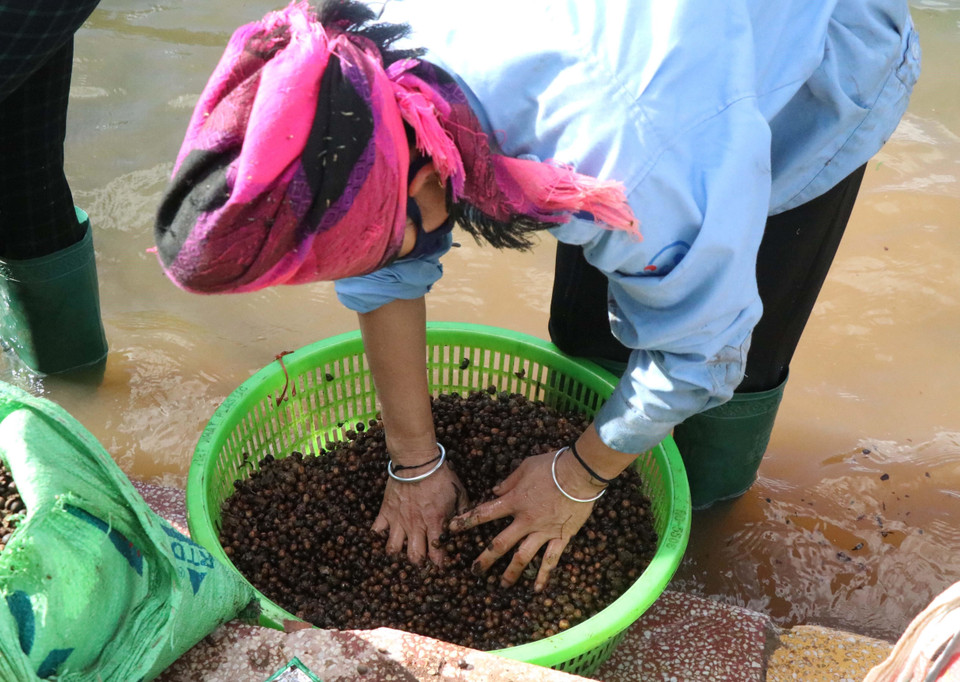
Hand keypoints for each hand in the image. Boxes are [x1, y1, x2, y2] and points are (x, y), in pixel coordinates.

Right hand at [372, 463, 469, 566]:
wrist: (418, 461)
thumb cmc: (441, 476)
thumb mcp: (459, 493)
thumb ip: (463, 512)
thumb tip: (466, 525)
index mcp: (435, 523)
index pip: (437, 554)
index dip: (438, 564)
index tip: (439, 566)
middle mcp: (416, 526)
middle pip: (414, 557)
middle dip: (418, 563)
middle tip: (421, 561)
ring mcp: (399, 520)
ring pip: (393, 549)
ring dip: (397, 554)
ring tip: (401, 552)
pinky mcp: (386, 511)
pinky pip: (376, 531)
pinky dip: (377, 537)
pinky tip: (383, 537)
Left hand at [448, 448, 604, 591]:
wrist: (579, 473)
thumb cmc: (552, 466)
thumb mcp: (525, 467)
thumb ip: (509, 481)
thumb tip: (495, 491)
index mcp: (514, 502)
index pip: (484, 514)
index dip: (466, 521)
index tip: (452, 529)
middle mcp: (525, 520)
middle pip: (499, 543)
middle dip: (485, 558)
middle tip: (474, 571)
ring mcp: (542, 531)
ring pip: (522, 557)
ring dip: (511, 572)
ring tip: (503, 585)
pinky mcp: (561, 537)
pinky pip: (551, 560)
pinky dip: (544, 575)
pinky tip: (536, 589)